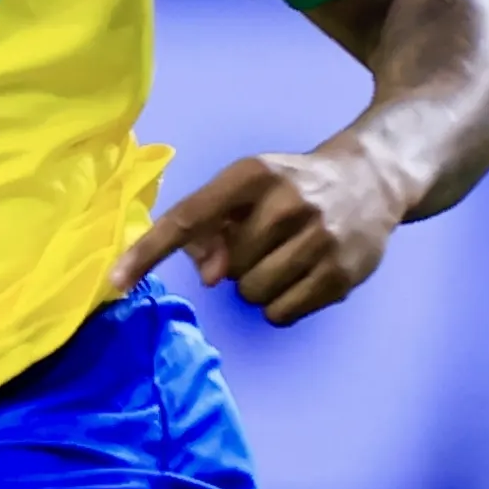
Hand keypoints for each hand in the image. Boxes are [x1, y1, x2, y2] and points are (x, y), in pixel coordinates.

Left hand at [112, 141, 412, 324]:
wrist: (373, 179)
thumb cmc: (291, 187)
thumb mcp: (248, 188)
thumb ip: (210, 226)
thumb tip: (208, 276)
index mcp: (253, 175)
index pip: (188, 218)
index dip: (148, 252)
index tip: (115, 281)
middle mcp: (287, 202)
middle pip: (225, 268)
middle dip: (235, 263)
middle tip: (264, 241)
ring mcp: (319, 238)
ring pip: (252, 293)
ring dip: (257, 286)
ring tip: (284, 258)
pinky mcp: (342, 273)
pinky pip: (281, 313)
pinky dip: (281, 304)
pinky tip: (302, 276)